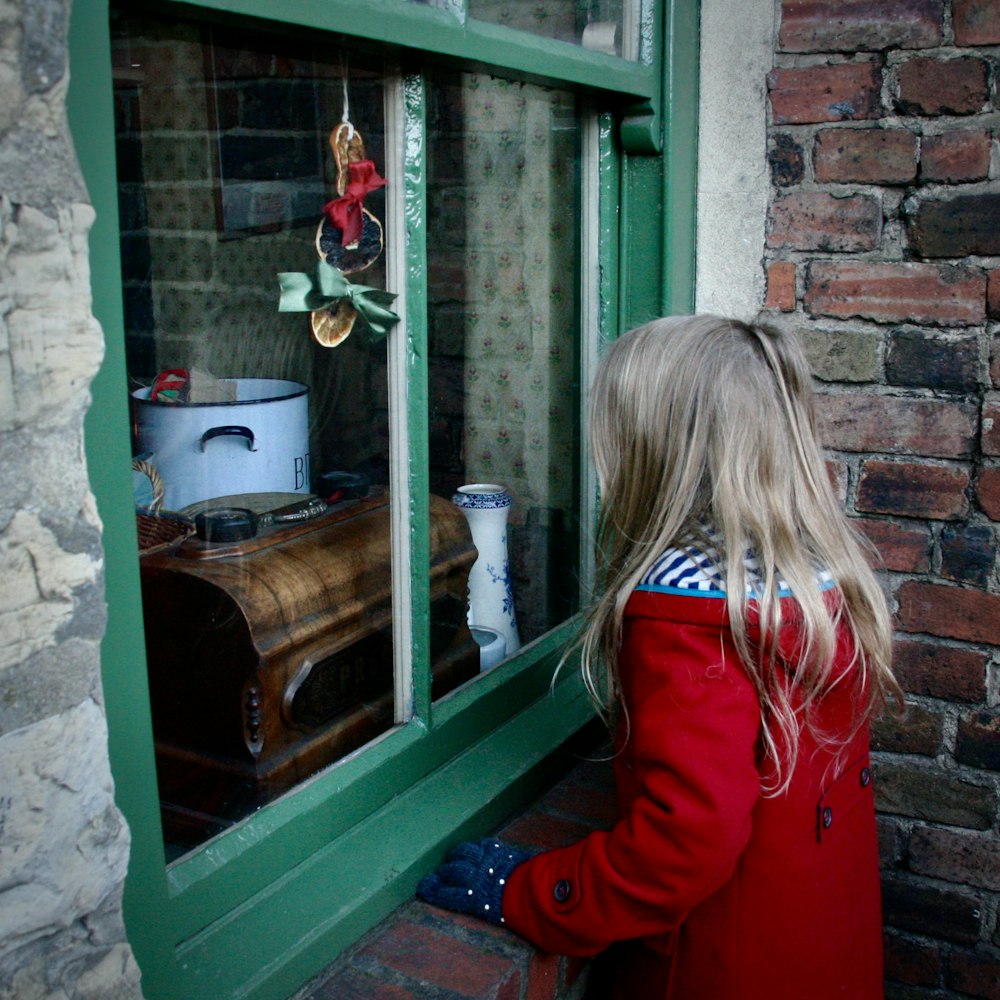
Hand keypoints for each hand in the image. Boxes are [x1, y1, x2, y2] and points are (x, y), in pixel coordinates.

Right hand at [417, 838, 531, 925]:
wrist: (531, 889)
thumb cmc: (514, 909)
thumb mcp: (492, 914)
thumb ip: (477, 904)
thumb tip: (467, 899)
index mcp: (471, 897)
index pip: (446, 893)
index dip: (433, 890)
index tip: (423, 888)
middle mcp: (473, 877)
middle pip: (452, 871)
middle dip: (443, 872)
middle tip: (439, 873)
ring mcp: (484, 859)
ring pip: (463, 852)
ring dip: (456, 854)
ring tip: (453, 857)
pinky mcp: (495, 848)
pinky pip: (481, 844)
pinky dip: (476, 846)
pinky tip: (474, 848)